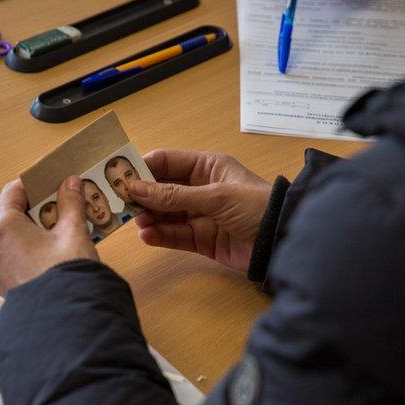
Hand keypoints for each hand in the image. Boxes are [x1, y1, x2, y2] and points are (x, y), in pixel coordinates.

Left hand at [0, 176, 97, 296]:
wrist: (66, 320)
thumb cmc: (65, 275)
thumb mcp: (73, 231)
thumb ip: (71, 203)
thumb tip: (71, 184)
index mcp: (2, 227)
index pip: (14, 191)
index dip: (36, 185)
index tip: (53, 184)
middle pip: (12, 216)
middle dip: (37, 211)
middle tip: (62, 210)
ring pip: (12, 240)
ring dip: (33, 234)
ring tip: (61, 235)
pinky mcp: (3, 287)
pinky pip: (14, 261)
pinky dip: (30, 255)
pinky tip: (52, 258)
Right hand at [131, 150, 271, 273]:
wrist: (283, 242)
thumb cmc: (255, 206)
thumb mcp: (215, 196)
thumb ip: (174, 195)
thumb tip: (135, 188)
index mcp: (207, 167)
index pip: (167, 162)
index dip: (144, 168)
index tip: (121, 177)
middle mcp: (200, 189)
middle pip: (162, 189)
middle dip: (143, 196)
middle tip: (122, 204)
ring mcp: (200, 215)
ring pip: (166, 214)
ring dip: (150, 217)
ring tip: (138, 222)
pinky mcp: (201, 240)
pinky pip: (175, 235)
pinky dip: (160, 236)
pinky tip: (148, 236)